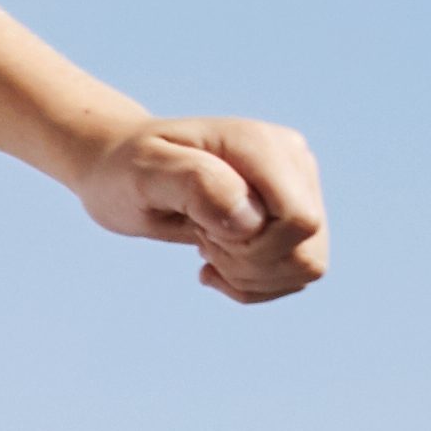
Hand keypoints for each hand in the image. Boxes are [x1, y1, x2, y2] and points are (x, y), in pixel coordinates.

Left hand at [75, 113, 326, 302]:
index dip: (252, 245)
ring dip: (249, 276)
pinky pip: (294, 276)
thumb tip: (250, 221)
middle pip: (307, 251)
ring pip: (307, 267)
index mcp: (264, 145)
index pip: (300, 221)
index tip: (201, 228)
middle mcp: (293, 163)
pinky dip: (251, 285)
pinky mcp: (292, 219)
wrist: (123, 170)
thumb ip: (196, 184)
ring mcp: (298, 190)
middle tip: (201, 239)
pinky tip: (215, 265)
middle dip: (247, 265)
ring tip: (208, 247)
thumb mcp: (145, 173)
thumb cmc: (128, 169)